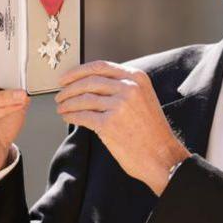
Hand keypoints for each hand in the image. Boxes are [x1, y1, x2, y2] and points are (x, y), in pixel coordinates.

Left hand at [55, 60, 190, 194]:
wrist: (162, 155)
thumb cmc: (152, 131)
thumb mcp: (144, 98)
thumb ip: (123, 87)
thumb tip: (92, 84)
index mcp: (137, 78)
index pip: (100, 67)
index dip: (78, 71)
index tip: (66, 78)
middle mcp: (129, 88)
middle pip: (89, 81)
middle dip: (69, 88)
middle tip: (60, 95)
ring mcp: (119, 105)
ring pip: (83, 98)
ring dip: (67, 103)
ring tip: (62, 107)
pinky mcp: (109, 124)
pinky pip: (82, 116)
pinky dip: (71, 116)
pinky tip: (67, 117)